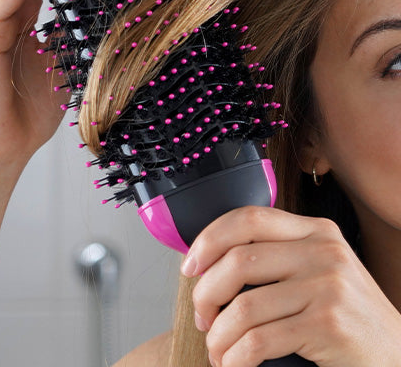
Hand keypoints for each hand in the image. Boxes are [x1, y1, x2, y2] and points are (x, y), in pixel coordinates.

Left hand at [181, 205, 400, 366]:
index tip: (190, 265)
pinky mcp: (329, 325)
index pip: (248, 218)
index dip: (209, 238)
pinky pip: (260, 339)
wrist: (395, 354)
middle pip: (238, 260)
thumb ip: (275, 258)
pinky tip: (234, 363)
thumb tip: (210, 265)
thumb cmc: (344, 313)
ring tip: (217, 349)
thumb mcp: (315, 270)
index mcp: (314, 230)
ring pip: (244, 305)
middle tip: (202, 315)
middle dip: (206, 292)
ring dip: (219, 334)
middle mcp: (322, 250)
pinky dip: (236, 356)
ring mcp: (328, 286)